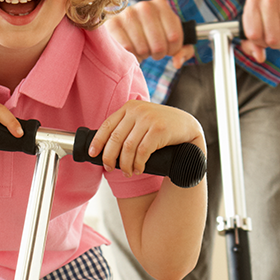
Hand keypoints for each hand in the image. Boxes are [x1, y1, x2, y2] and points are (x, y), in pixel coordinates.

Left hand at [88, 100, 204, 176]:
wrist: (187, 126)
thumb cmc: (161, 127)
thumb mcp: (142, 120)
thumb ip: (127, 127)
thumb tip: (105, 148)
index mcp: (129, 107)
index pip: (107, 125)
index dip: (97, 141)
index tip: (92, 154)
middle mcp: (137, 111)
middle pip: (115, 138)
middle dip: (109, 157)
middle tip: (109, 168)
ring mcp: (148, 119)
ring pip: (128, 148)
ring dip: (125, 164)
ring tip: (127, 172)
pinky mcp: (159, 129)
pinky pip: (142, 151)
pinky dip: (138, 164)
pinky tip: (138, 169)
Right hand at [106, 0, 194, 68]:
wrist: (126, 30)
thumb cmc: (152, 36)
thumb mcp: (172, 41)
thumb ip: (184, 51)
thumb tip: (177, 62)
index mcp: (161, 5)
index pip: (174, 37)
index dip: (172, 49)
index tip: (168, 48)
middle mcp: (145, 6)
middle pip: (159, 45)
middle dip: (157, 54)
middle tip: (152, 50)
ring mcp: (127, 13)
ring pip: (143, 48)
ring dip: (143, 55)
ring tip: (140, 48)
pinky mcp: (112, 24)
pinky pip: (127, 49)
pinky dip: (130, 55)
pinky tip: (130, 50)